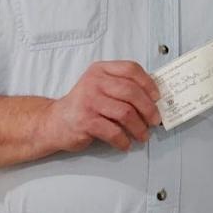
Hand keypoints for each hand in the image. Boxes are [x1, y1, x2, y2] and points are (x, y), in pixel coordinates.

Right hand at [42, 60, 161, 152]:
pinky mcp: (85, 121)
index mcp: (100, 70)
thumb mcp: (100, 87)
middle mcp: (94, 82)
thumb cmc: (84, 105)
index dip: (148, 83)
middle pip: (131, 92)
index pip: (131, 69)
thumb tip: (153, 97)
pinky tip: (125, 144)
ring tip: (143, 135)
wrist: (54, 122)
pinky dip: (124, 140)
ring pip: (126, 113)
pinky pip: (113, 131)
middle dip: (148, 108)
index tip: (157, 97)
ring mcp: (89, 101)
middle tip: (154, 120)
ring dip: (139, 127)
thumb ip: (122, 86)